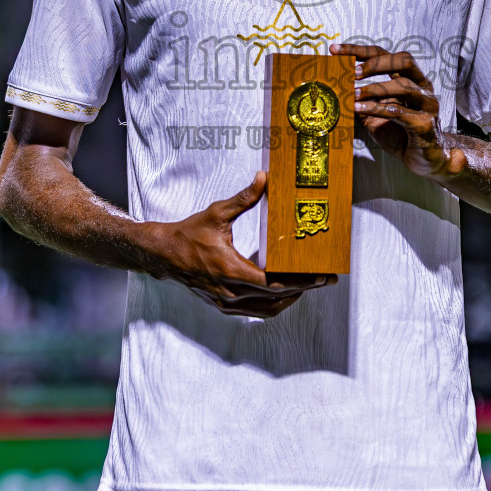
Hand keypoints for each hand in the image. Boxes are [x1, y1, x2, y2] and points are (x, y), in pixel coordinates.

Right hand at [151, 170, 334, 317]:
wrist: (164, 255)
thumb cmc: (189, 234)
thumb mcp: (216, 213)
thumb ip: (243, 198)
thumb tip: (263, 178)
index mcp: (230, 269)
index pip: (273, 283)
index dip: (299, 281)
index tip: (319, 276)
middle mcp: (230, 291)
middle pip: (276, 297)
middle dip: (304, 289)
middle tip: (325, 279)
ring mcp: (226, 302)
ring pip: (267, 309)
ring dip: (290, 300)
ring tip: (309, 287)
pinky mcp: (223, 305)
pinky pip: (255, 311)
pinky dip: (273, 304)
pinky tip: (284, 293)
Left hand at [332, 42, 467, 180]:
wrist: (424, 160)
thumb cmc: (400, 134)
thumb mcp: (375, 115)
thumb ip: (360, 101)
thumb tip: (334, 90)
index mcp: (411, 78)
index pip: (385, 54)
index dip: (360, 50)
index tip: (335, 51)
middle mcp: (423, 86)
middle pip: (403, 60)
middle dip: (374, 63)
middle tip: (351, 72)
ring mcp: (427, 104)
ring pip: (403, 86)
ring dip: (373, 89)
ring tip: (352, 94)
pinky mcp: (425, 124)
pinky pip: (399, 111)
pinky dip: (376, 108)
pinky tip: (359, 109)